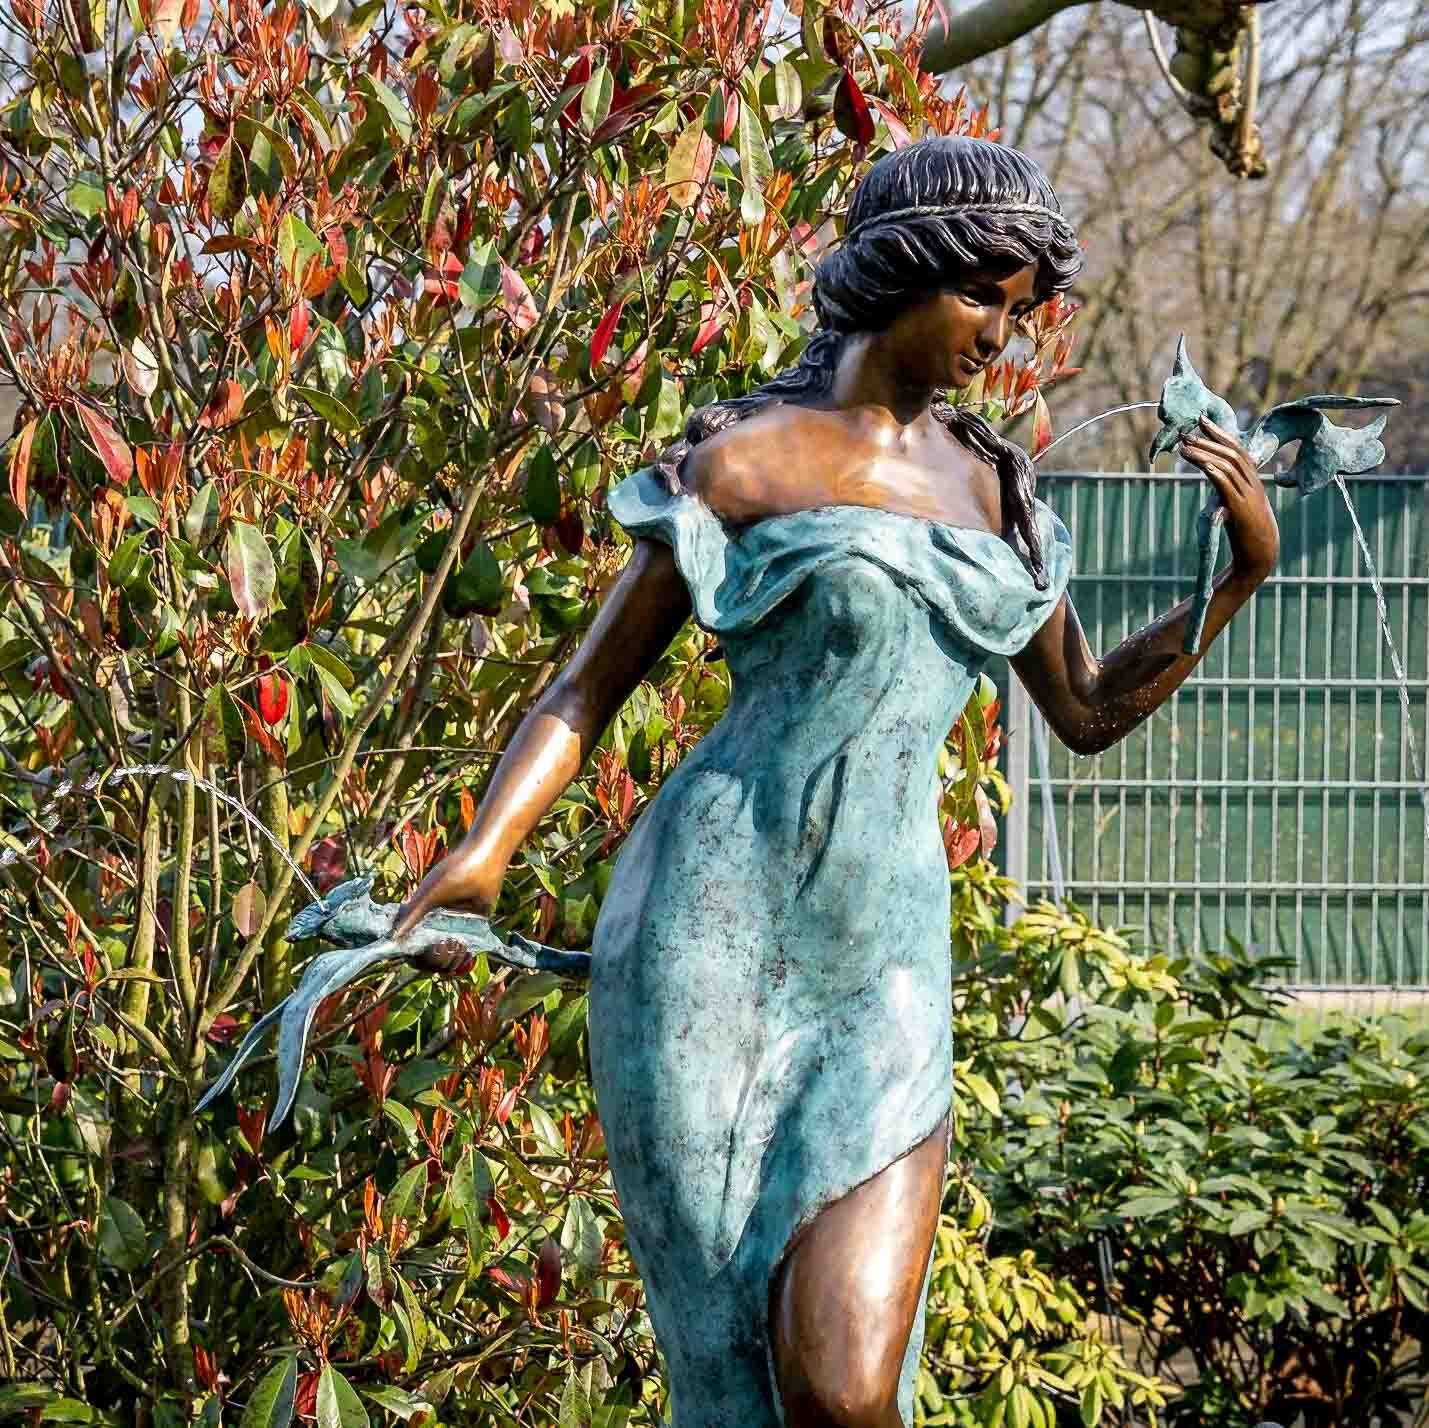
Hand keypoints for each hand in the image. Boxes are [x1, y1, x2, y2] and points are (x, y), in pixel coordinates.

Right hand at [393, 847, 506, 972]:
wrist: (483, 862)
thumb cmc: (453, 873)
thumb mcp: (429, 894)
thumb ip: (411, 915)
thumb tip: (392, 937)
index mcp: (421, 919)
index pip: (412, 950)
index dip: (414, 957)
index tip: (418, 953)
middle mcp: (436, 928)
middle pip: (429, 961)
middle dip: (434, 960)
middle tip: (443, 944)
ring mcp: (454, 931)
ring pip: (447, 962)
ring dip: (450, 960)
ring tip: (456, 943)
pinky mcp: (473, 932)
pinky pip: (465, 957)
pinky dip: (464, 959)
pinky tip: (464, 947)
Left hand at [1179, 415, 1279, 582]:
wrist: (1260, 559)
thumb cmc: (1247, 536)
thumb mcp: (1238, 507)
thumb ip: (1228, 491)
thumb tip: (1212, 476)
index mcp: (1254, 483)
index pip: (1239, 451)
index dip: (1221, 435)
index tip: (1202, 422)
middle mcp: (1254, 486)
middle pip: (1233, 455)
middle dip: (1209, 441)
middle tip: (1187, 433)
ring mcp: (1249, 497)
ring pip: (1228, 467)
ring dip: (1205, 455)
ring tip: (1184, 448)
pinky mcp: (1241, 511)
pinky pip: (1228, 487)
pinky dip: (1216, 474)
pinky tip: (1203, 466)